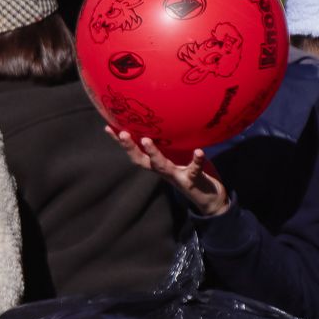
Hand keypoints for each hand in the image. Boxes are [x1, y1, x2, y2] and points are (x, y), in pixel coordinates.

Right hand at [105, 127, 229, 216]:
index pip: (135, 152)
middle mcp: (162, 170)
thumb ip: (169, 142)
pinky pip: (194, 170)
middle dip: (130, 147)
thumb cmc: (191, 171)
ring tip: (147, 141)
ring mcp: (176, 176)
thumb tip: (162, 119)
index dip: (120, 142)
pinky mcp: (193, 180)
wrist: (210, 199)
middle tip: (122, 133)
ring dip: (153, 154)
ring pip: (161, 166)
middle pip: (142, 160)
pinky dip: (196, 161)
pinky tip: (199, 151)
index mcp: (157, 163)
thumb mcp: (178, 155)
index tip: (108, 126)